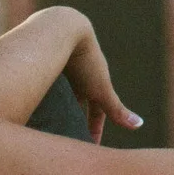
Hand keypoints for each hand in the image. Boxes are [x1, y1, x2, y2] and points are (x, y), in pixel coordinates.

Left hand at [34, 7, 141, 143]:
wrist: (63, 30)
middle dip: (78, 118)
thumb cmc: (85, 61)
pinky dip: (45, 93)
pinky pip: (46, 82)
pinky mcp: (46, 61)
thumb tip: (139, 125)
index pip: (96, 110)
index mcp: (93, 82)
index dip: (94, 127)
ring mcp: (63, 66)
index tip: (90, 145)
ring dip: (61, 106)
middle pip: (80, 101)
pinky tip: (34, 101)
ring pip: (62, 92)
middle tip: (71, 137)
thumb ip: (116, 110)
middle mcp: (79, 75)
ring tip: (50, 124)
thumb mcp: (100, 89)